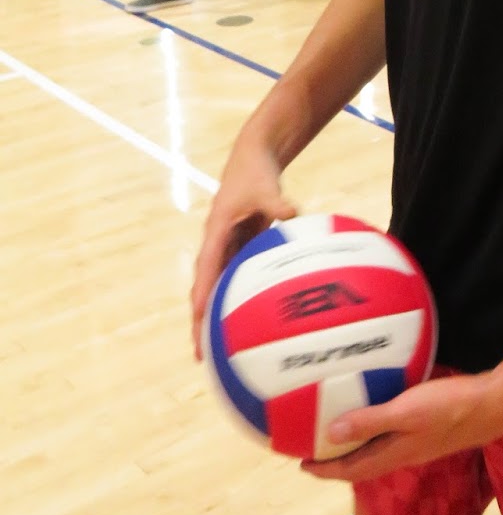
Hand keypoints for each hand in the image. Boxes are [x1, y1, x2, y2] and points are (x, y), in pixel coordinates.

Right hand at [191, 144, 297, 359]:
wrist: (254, 158)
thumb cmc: (256, 172)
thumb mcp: (265, 187)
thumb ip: (276, 202)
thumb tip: (292, 212)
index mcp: (215, 233)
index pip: (204, 273)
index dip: (201, 300)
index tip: (199, 325)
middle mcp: (217, 245)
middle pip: (205, 289)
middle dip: (201, 322)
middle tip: (202, 355)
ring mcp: (228, 249)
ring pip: (219, 289)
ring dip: (217, 317)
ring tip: (220, 351)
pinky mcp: (241, 248)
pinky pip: (238, 279)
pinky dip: (240, 300)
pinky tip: (254, 322)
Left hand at [300, 366, 502, 482]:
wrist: (496, 406)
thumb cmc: (451, 407)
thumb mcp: (407, 412)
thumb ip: (371, 422)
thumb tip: (330, 435)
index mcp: (394, 454)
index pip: (351, 469)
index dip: (325, 469)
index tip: (300, 464)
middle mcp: (403, 453)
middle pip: (361, 462)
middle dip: (336, 458)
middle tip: (312, 446)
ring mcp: (418, 443)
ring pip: (377, 448)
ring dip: (355, 443)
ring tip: (337, 429)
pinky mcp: (429, 429)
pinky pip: (392, 433)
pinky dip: (375, 427)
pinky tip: (377, 407)